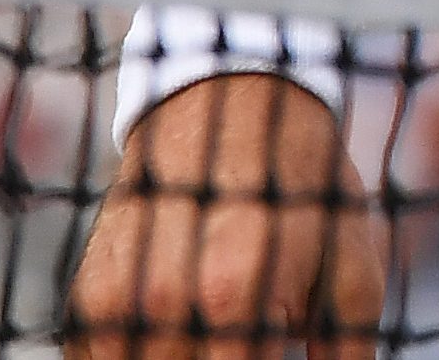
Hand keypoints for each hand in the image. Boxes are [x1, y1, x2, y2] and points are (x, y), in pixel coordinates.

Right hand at [68, 75, 377, 359]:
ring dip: (180, 355)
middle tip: (252, 336)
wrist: (228, 103)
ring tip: (219, 331)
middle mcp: (162, 298)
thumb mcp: (350, 258)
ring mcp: (115, 298)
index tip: (274, 353)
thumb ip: (348, 342)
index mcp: (232, 292)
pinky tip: (181, 337)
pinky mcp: (88, 296)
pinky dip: (142, 355)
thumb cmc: (302, 187)